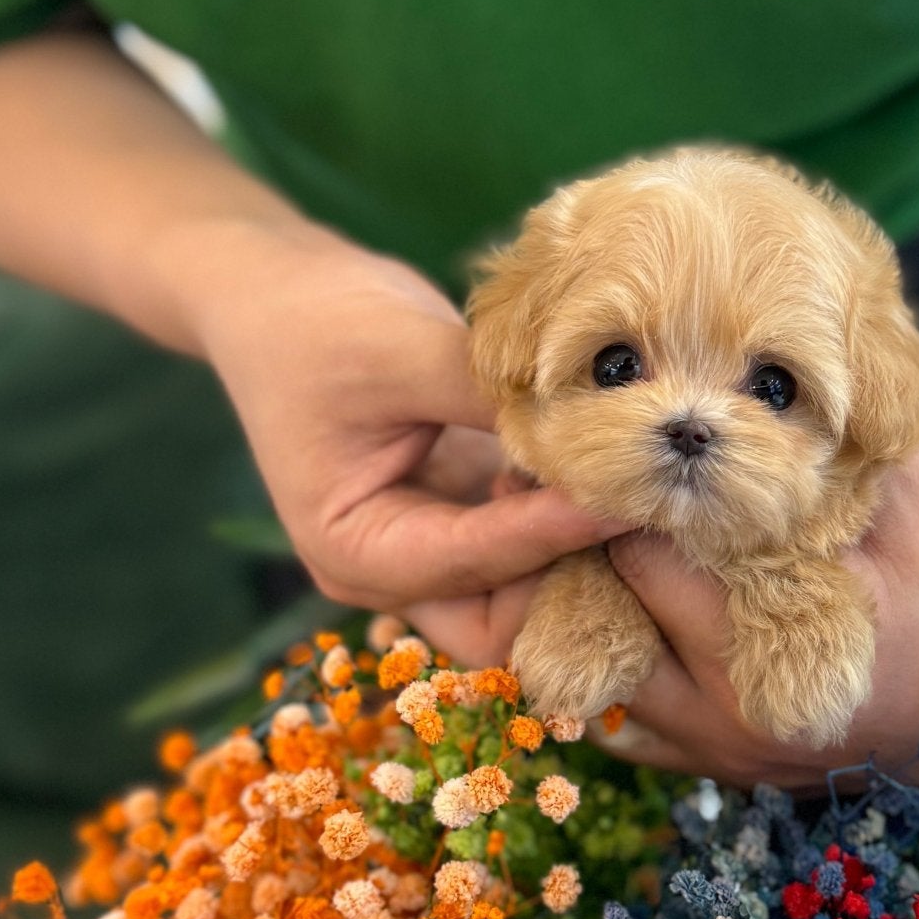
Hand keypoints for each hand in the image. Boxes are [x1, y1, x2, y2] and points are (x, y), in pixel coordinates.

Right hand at [191, 220, 623, 648]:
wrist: (280, 295)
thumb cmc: (320, 321)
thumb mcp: (402, 352)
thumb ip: (493, 398)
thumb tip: (598, 425)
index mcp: (352, 550)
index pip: (474, 562)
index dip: (555, 533)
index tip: (627, 498)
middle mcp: (391, 571)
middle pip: (500, 623)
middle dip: (569, 581)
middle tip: (638, 514)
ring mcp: (430, 551)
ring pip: (524, 596)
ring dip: (579, 557)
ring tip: (635, 494)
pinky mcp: (464, 518)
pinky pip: (530, 548)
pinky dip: (571, 522)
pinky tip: (611, 474)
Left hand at [597, 450, 918, 784]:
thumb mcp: (909, 492)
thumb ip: (811, 452)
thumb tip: (711, 394)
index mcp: (775, 662)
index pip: (642, 560)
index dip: (615, 488)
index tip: (594, 431)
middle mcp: (738, 728)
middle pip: (602, 625)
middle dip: (586, 547)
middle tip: (574, 474)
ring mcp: (735, 761)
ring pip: (607, 682)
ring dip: (594, 609)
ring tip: (589, 538)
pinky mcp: (740, 770)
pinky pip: (639, 721)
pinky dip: (625, 660)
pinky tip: (632, 600)